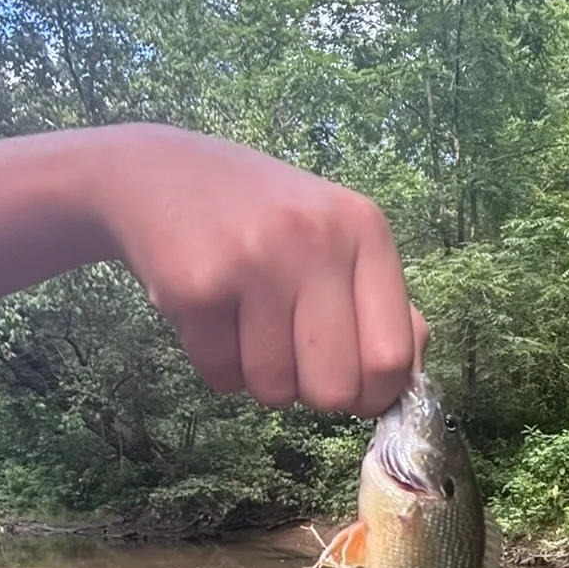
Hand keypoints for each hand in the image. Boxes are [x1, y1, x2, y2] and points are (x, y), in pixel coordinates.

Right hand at [94, 127, 426, 417]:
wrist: (158, 173)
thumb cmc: (263, 218)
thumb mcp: (336, 237)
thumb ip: (383, 304)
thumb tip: (411, 375)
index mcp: (364, 230)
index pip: (392, 355)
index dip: (375, 394)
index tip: (355, 391)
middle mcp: (316, 241)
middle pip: (335, 387)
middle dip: (313, 392)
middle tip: (293, 356)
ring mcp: (255, 261)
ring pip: (275, 389)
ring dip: (260, 378)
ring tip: (247, 326)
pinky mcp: (197, 287)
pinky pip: (222, 377)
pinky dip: (217, 366)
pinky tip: (213, 318)